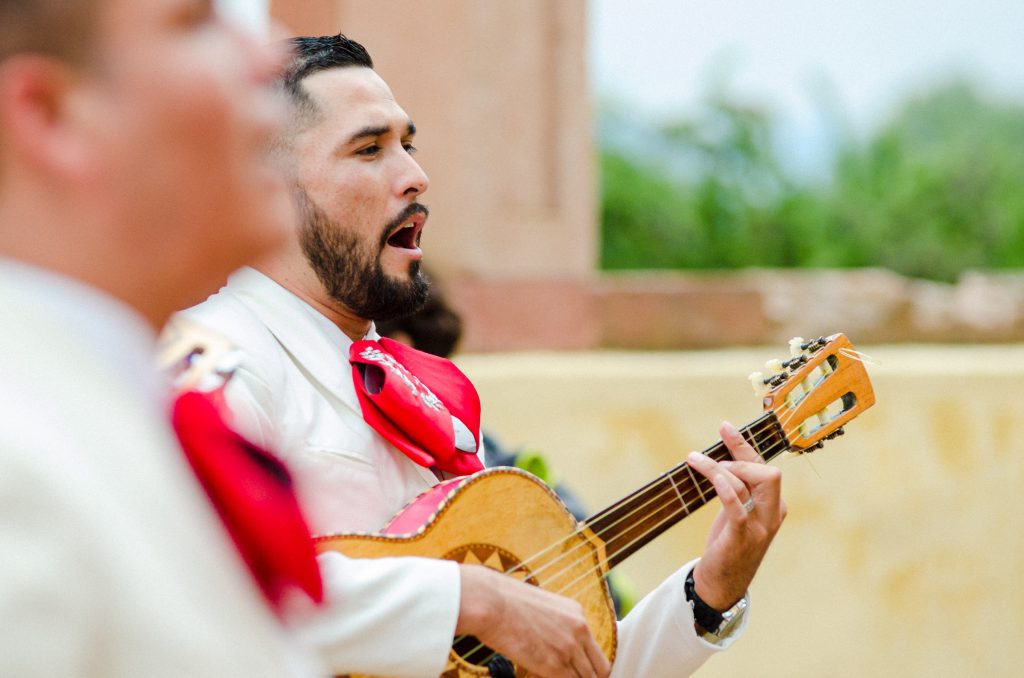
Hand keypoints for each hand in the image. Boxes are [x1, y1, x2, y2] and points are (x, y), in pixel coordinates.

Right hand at [457, 563, 610, 677]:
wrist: (491, 602)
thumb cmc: (505, 602)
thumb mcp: (542, 607)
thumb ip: (557, 626)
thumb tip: (555, 645)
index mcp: (577, 613)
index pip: (597, 650)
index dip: (591, 666)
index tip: (581, 672)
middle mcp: (579, 630)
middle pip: (599, 669)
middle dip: (586, 677)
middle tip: (569, 676)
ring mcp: (568, 648)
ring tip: (552, 674)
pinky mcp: (554, 665)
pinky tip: (541, 675)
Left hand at [686, 421, 786, 610]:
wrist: (722, 584)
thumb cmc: (728, 545)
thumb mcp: (736, 513)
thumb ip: (738, 489)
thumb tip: (720, 458)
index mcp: (775, 507)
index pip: (764, 469)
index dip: (744, 446)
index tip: (725, 427)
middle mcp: (773, 515)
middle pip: (768, 474)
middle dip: (741, 456)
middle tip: (712, 456)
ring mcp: (760, 527)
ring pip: (750, 485)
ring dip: (719, 467)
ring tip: (695, 460)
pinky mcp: (742, 537)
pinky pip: (737, 505)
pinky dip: (724, 486)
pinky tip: (708, 475)